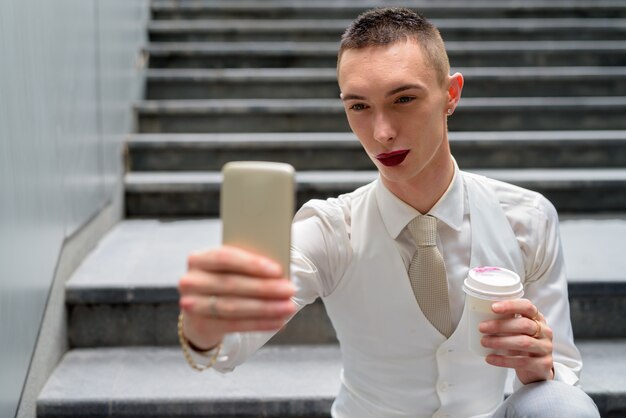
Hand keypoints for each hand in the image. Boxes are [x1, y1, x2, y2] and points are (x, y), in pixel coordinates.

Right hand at [178, 246, 296, 349]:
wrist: (201, 308)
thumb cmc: (225, 279)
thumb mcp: (232, 268)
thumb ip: (248, 264)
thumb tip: (278, 270)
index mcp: (199, 258)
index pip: (225, 257)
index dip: (252, 264)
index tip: (278, 270)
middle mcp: (190, 280)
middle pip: (231, 284)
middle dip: (264, 288)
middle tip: (290, 290)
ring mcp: (192, 304)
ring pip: (233, 307)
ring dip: (265, 308)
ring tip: (289, 307)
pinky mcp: (200, 325)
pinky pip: (234, 325)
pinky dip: (260, 324)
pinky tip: (279, 322)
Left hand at [478, 298, 553, 384]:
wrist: (537, 369)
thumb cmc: (522, 344)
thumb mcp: (517, 330)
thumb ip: (506, 322)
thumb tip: (480, 315)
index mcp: (537, 318)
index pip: (527, 307)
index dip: (511, 305)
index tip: (493, 307)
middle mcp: (545, 331)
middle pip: (524, 325)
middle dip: (500, 325)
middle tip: (481, 327)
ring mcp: (545, 348)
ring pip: (524, 342)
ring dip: (500, 342)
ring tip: (484, 342)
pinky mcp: (543, 364)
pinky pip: (522, 361)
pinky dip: (503, 360)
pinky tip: (490, 358)